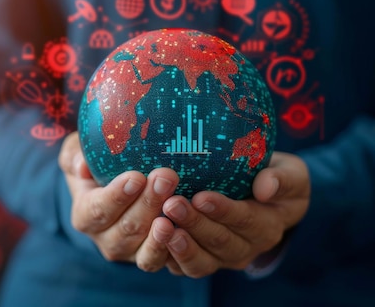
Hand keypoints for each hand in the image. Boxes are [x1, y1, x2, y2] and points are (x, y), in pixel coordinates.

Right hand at [58, 132, 179, 271]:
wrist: (118, 187)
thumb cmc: (97, 165)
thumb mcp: (79, 154)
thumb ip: (74, 156)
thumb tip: (82, 166)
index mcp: (84, 216)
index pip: (97, 210)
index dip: (117, 196)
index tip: (136, 177)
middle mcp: (105, 240)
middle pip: (126, 228)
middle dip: (147, 203)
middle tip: (166, 177)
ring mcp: (129, 253)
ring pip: (144, 247)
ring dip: (161, 227)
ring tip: (176, 205)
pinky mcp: (151, 259)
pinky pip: (162, 260)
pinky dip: (174, 248)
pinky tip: (186, 228)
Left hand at [161, 151, 309, 277]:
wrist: (260, 198)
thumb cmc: (273, 178)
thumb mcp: (291, 174)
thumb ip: (283, 179)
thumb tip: (265, 187)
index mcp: (266, 226)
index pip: (245, 221)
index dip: (223, 211)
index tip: (201, 196)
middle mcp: (244, 249)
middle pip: (219, 241)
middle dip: (194, 224)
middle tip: (172, 204)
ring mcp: (218, 259)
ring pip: (199, 261)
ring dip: (178, 245)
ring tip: (161, 226)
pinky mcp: (195, 261)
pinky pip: (180, 267)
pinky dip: (165, 255)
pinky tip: (151, 238)